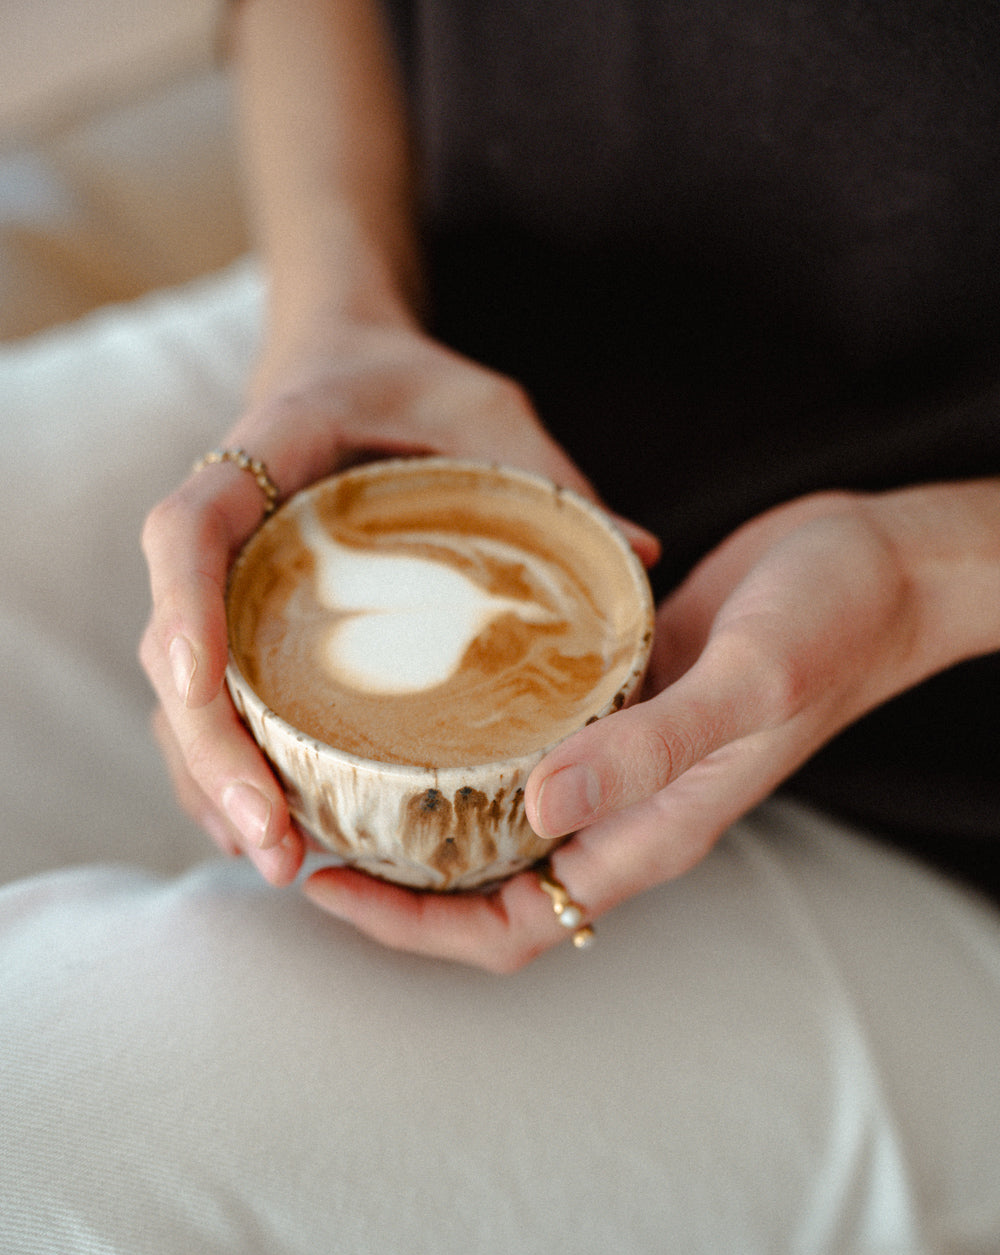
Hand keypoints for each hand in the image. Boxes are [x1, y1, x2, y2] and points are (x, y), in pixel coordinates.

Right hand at [139, 316, 658, 882]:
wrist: (344, 359)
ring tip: (273, 862)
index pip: (190, 530)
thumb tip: (642, 555)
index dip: (186, 608)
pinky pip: (210, 706)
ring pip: (179, 694)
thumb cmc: (412, 383)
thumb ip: (547, 478)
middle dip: (208, 749)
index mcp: (264, 457)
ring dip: (212, 784)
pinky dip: (225, 774)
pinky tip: (265, 838)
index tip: (198, 686)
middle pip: (171, 646)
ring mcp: (220, 585)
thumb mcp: (486, 412)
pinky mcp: (238, 625)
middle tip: (269, 837)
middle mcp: (223, 528)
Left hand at [305, 481, 999, 969]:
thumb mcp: (744, 685)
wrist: (874, 566)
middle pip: (478, 884)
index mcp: (645, 836)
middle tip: (298, 825)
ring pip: (485, 813)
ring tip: (323, 764)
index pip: (506, 927)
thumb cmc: (829, 629)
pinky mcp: (604, 698)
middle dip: (387, 878)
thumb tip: (539, 805)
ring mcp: (607, 756)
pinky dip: (451, 735)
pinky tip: (401, 690)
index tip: (326, 885)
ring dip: (408, 808)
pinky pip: (510, 737)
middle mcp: (615, 809)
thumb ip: (650, 750)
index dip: (411, 927)